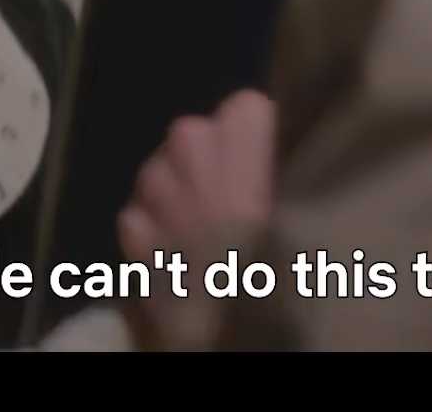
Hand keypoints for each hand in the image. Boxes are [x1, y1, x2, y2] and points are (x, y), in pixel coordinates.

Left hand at [117, 90, 274, 349]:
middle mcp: (187, 141)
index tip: (269, 171)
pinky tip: (180, 256)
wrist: (228, 324)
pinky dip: (157, 228)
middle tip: (238, 206)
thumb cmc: (280, 263)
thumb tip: (283, 162)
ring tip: (207, 235)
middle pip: (200, 134)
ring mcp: (151, 182)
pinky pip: (143, 211)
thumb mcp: (304, 210)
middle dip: (213, 163)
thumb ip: (285, 171)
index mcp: (237, 132)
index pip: (246, 107)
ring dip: (181, 193)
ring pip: (166, 170)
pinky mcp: (128, 222)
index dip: (258, 139)